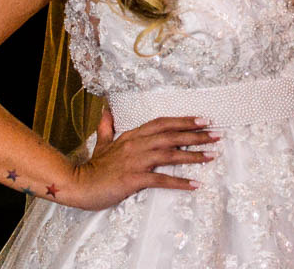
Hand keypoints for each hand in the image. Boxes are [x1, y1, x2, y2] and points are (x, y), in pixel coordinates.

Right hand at [66, 108, 217, 209]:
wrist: (76, 184)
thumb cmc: (92, 167)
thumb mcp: (101, 143)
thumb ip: (107, 127)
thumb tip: (106, 110)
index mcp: (132, 135)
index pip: (163, 123)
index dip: (184, 121)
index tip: (203, 120)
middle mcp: (136, 144)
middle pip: (171, 135)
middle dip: (196, 134)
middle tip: (216, 135)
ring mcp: (135, 161)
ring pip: (170, 154)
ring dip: (193, 155)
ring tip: (212, 155)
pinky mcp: (133, 179)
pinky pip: (161, 179)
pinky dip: (179, 181)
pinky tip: (195, 184)